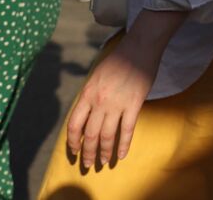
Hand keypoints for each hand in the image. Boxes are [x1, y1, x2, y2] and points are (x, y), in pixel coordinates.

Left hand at [65, 33, 159, 168]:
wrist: (139, 47)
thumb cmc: (118, 60)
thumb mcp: (96, 76)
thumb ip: (90, 95)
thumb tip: (87, 115)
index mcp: (87, 93)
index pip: (74, 124)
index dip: (72, 141)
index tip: (74, 151)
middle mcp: (99, 101)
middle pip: (89, 134)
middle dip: (87, 153)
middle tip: (88, 165)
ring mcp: (117, 103)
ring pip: (106, 135)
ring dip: (104, 152)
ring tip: (103, 162)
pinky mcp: (134, 104)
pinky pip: (127, 130)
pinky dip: (123, 145)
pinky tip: (121, 155)